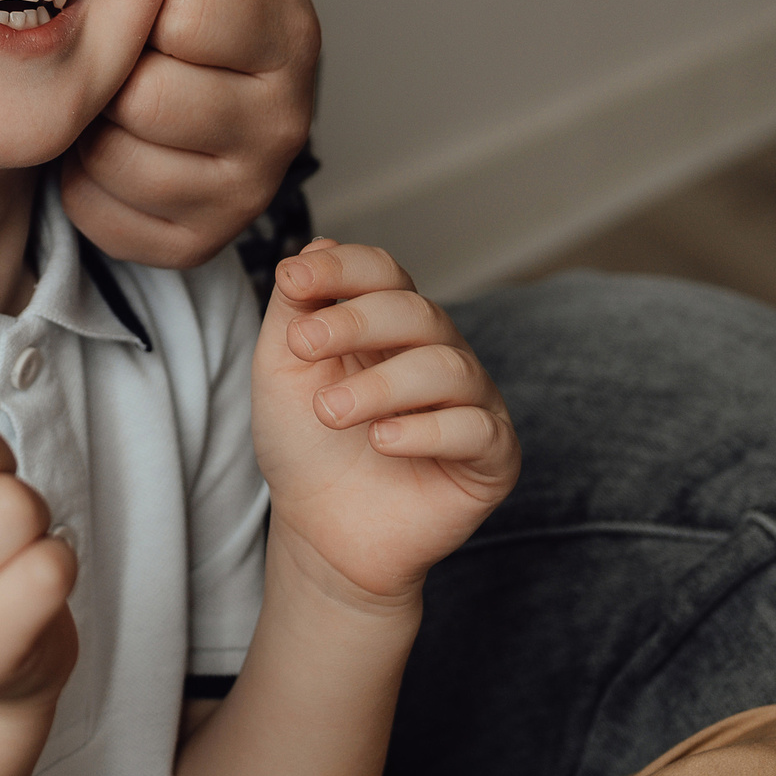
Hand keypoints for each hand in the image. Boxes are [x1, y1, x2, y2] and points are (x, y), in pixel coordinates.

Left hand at [61, 0, 320, 268]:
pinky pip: (102, 211)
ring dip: (95, 126)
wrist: (212, 113)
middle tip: (123, 58)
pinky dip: (86, 181)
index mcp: (289, 31)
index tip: (153, 1)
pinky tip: (110, 149)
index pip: (193, 10)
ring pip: (120, 157)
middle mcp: (285, 120)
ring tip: (114, 101)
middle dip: (117, 71)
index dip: (149, 0)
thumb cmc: (205, 18)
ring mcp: (245, 191)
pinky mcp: (197, 242)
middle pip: (150, 94)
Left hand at [251, 240, 517, 610]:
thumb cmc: (304, 445)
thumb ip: (295, 309)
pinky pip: (475, 428)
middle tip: (303, 348)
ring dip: (380, 384)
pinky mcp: (493, 455)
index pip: (384, 272)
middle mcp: (437, 352)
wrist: (320, 531)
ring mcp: (471, 402)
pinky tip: (382, 441)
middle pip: (416, 311)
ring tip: (331, 413)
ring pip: (445, 367)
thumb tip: (315, 244)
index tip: (293, 279)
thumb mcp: (282, 370)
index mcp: (388, 325)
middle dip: (354, 321)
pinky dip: (424, 430)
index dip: (342, 268)